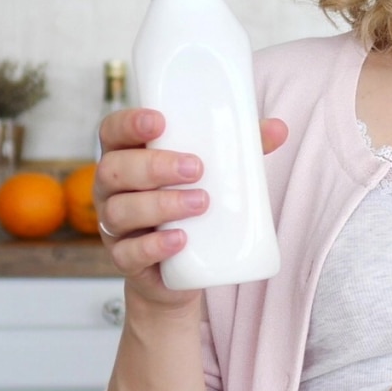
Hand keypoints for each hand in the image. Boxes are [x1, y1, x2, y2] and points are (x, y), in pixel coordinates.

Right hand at [94, 108, 288, 305]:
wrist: (185, 269)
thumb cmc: (193, 206)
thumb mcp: (214, 175)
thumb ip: (241, 150)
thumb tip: (279, 128)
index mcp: (127, 157)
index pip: (112, 131)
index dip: (128, 123)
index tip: (159, 121)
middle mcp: (112, 190)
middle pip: (114, 170)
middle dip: (154, 166)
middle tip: (197, 168)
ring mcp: (114, 226)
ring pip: (120, 211)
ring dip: (161, 204)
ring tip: (201, 203)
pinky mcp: (126, 260)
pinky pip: (128, 254)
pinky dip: (154, 246)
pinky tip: (180, 240)